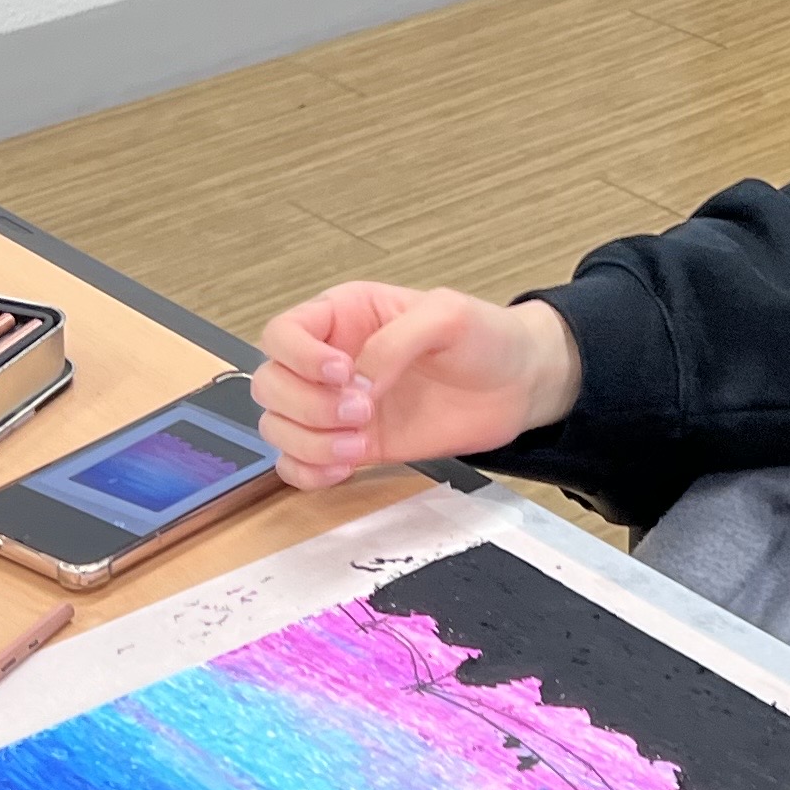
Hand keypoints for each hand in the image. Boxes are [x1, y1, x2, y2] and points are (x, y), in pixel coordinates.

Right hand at [250, 285, 581, 487]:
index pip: (282, 334)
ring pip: (278, 427)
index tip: (342, 372)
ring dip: (309, 442)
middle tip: (363, 410)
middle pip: (270, 384)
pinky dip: (308, 472)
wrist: (519, 386)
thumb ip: (395, 342)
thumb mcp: (447, 317)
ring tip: (359, 443)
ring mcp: (338, 408)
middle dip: (307, 405)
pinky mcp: (354, 446)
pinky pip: (300, 465)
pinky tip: (343, 467)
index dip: (298, 357)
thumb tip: (356, 383)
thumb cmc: (485, 337)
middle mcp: (329, 362)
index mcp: (343, 316)